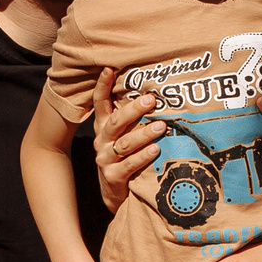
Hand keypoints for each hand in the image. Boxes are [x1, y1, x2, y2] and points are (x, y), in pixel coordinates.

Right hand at [90, 67, 161, 210]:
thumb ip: (130, 118)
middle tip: (151, 100)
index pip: (100, 103)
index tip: (109, 68)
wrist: (114, 192)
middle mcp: (101, 141)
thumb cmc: (124, 157)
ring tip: (161, 126)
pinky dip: (143, 156)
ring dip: (144, 134)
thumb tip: (153, 93)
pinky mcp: (113, 176)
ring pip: (125, 143)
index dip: (102, 86)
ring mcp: (105, 159)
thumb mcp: (122, 135)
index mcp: (103, 127)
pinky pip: (129, 165)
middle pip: (115, 122)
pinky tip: (156, 149)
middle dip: (133, 110)